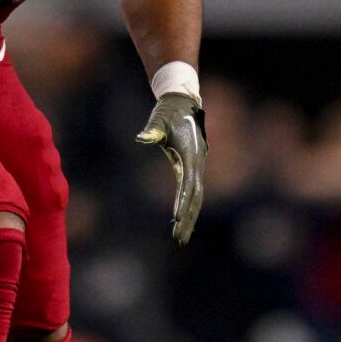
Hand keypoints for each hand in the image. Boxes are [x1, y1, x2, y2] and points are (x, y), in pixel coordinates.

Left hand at [136, 91, 205, 244]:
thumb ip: (152, 130)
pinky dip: (188, 207)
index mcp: (191, 153)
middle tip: (179, 239)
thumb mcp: (159, 119)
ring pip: (197, 197)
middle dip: (189, 218)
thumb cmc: (169, 111)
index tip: (176, 217)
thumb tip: (142, 137)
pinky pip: (192, 192)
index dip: (183, 200)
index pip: (188, 182)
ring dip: (190, 217)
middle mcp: (197, 162)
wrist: (183, 102)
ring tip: (180, 238)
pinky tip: (182, 221)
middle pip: (196, 197)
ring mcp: (197, 166)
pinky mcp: (192, 167)